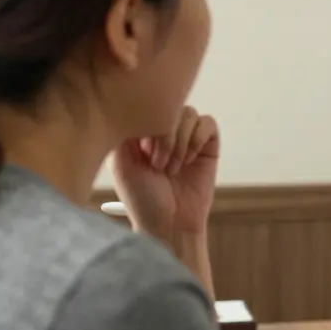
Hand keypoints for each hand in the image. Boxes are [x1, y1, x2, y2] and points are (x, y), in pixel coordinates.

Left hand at [111, 106, 219, 238]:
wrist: (170, 224)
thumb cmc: (142, 199)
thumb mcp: (121, 164)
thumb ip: (122, 132)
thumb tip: (135, 106)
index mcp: (141, 131)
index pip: (147, 105)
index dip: (147, 124)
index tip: (142, 152)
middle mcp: (165, 131)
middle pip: (171, 106)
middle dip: (165, 136)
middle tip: (157, 165)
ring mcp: (187, 137)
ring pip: (190, 113)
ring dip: (181, 142)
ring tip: (173, 168)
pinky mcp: (208, 146)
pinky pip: (208, 124)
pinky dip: (198, 141)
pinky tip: (190, 161)